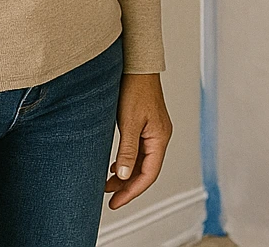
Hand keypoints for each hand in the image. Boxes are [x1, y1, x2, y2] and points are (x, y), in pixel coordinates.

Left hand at [107, 73, 171, 208]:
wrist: (138, 65)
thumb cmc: (135, 89)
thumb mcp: (129, 122)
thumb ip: (128, 150)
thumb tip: (126, 176)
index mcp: (160, 137)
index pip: (149, 174)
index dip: (133, 191)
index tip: (116, 203)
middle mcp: (160, 136)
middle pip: (147, 170)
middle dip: (128, 186)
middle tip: (110, 199)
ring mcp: (154, 131)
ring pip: (142, 162)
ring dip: (127, 175)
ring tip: (108, 184)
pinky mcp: (146, 125)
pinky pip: (140, 151)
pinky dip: (128, 162)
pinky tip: (116, 165)